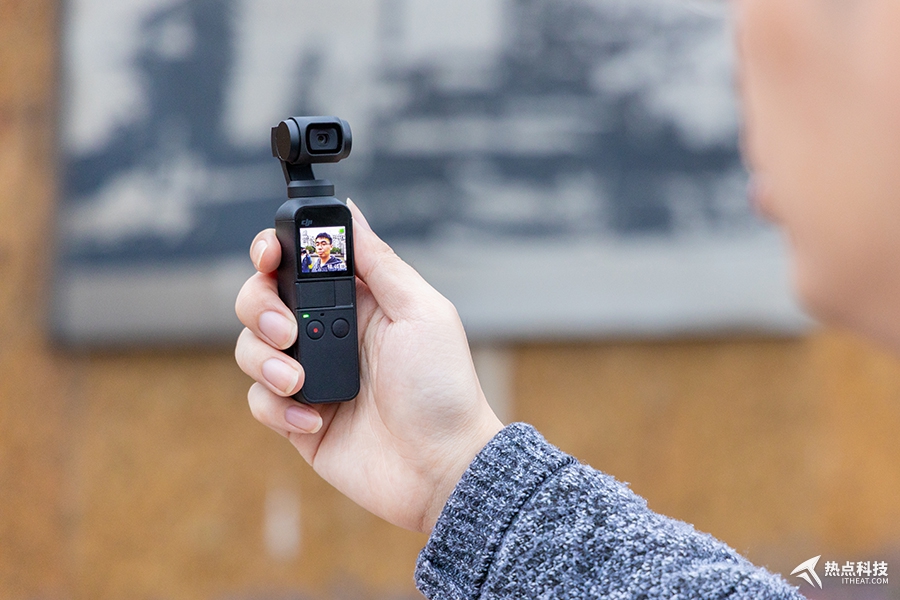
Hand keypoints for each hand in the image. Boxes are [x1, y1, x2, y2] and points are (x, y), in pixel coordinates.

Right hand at [235, 200, 503, 532]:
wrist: (442, 467)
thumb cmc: (443, 389)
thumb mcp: (422, 312)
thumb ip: (380, 263)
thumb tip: (351, 213)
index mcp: (357, 302)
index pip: (299, 262)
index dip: (274, 251)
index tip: (269, 254)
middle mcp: (327, 334)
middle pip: (261, 299)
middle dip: (260, 307)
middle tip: (289, 331)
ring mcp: (311, 376)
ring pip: (251, 348)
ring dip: (265, 361)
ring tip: (300, 383)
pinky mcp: (298, 420)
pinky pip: (259, 402)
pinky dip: (277, 408)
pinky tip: (315, 420)